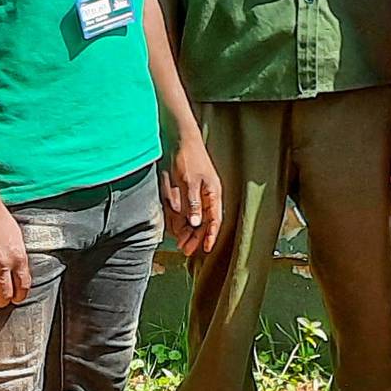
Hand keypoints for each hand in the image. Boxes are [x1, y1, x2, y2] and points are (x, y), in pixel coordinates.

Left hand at [161, 137, 223, 256]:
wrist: (182, 140)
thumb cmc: (189, 158)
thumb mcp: (190, 182)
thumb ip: (193, 203)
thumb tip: (196, 224)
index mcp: (213, 194)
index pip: (215, 220)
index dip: (211, 235)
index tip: (207, 248)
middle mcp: (207, 196)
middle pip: (204, 222)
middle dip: (196, 237)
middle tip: (186, 250)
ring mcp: (198, 193)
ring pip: (194, 217)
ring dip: (188, 231)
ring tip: (180, 242)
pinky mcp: (188, 191)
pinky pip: (186, 210)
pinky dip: (181, 220)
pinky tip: (175, 227)